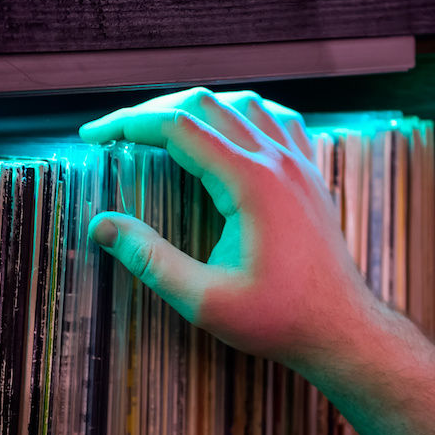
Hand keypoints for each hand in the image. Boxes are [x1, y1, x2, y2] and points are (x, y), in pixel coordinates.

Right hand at [81, 87, 379, 369]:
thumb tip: (103, 226)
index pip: (176, 127)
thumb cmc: (277, 320)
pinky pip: (279, 121)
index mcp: (250, 182)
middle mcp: (278, 161)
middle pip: (206, 105)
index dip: (127, 125)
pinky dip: (245, 114)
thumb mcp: (204, 299)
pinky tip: (232, 129)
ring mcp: (300, 165)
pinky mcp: (311, 178)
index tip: (94, 137)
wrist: (339, 330)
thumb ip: (150, 259)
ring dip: (198, 107)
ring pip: (244, 104)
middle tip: (117, 134)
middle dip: (153, 111)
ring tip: (163, 127)